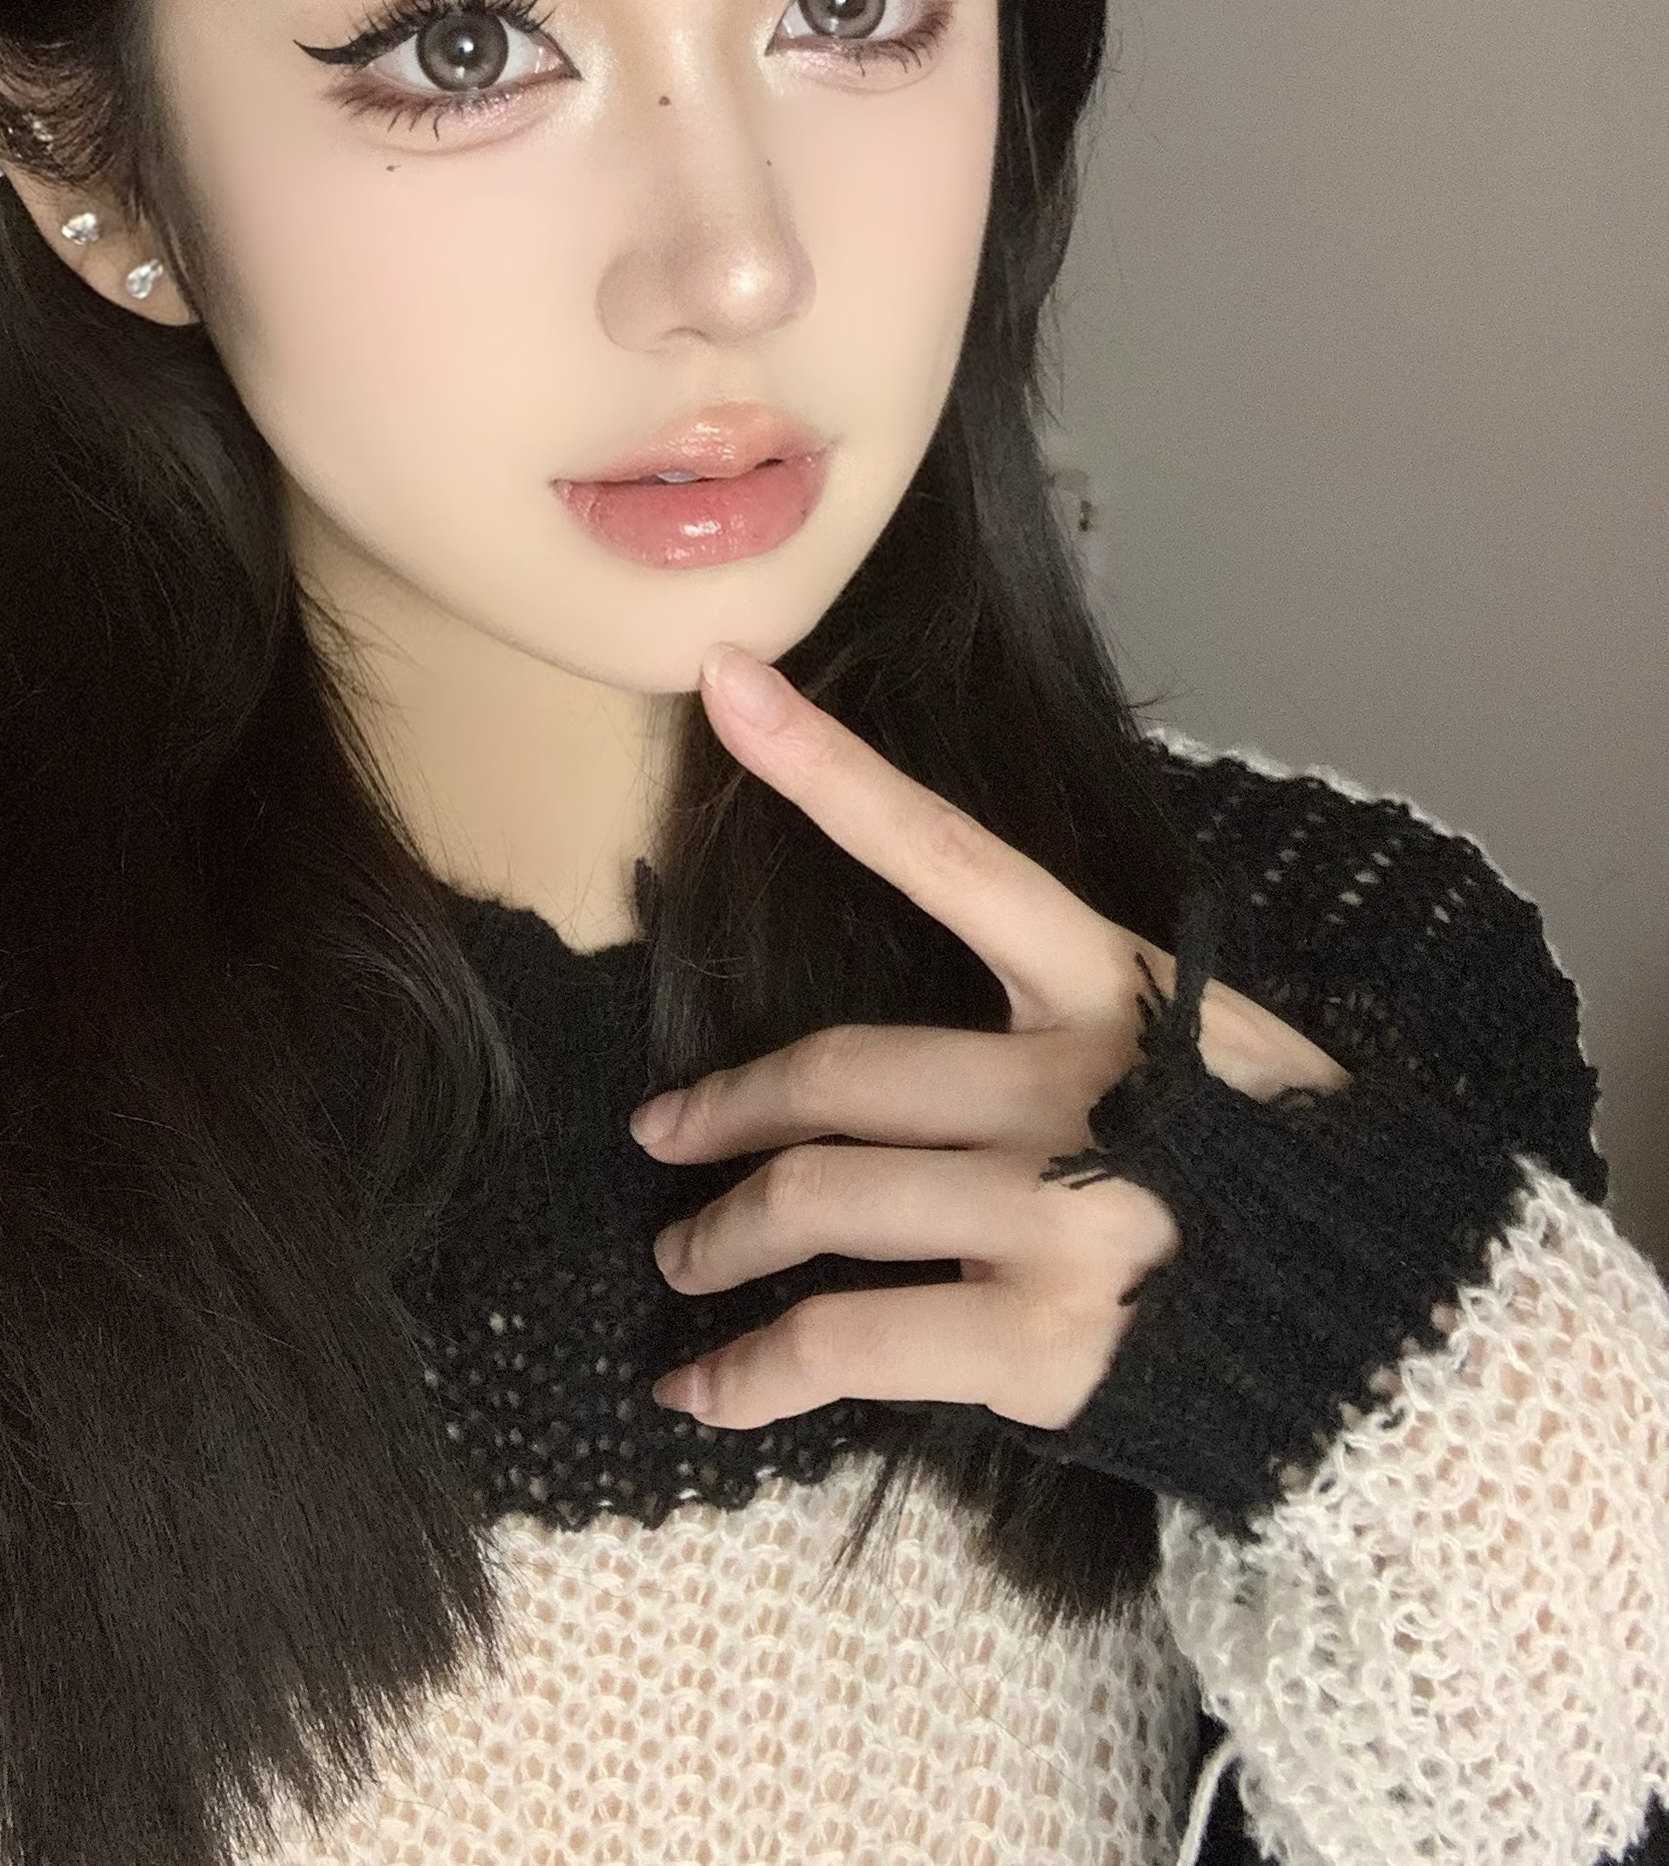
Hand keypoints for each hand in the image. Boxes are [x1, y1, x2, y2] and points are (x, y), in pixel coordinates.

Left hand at [632, 645, 1346, 1433]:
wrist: (1403, 1344)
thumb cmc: (1282, 1175)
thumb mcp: (1204, 1045)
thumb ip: (1068, 1024)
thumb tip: (928, 1050)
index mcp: (1115, 986)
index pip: (945, 853)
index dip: (825, 768)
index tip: (722, 680)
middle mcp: (1082, 1088)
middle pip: (839, 1073)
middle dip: (725, 1113)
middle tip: (663, 1135)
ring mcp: (1060, 1217)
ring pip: (820, 1202)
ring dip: (719, 1236)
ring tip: (684, 1256)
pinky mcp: (1043, 1345)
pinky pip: (845, 1341)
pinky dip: (750, 1370)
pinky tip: (699, 1386)